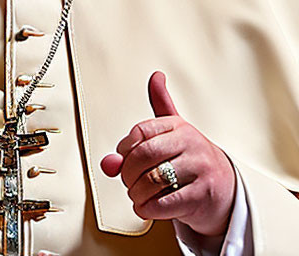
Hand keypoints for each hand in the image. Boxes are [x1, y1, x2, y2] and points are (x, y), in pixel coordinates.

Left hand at [99, 71, 236, 235]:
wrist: (228, 190)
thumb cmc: (191, 163)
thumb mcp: (171, 139)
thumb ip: (139, 140)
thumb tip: (107, 161)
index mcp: (179, 127)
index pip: (141, 130)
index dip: (124, 147)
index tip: (122, 159)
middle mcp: (192, 144)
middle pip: (144, 154)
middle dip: (127, 172)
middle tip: (128, 181)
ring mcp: (200, 169)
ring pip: (151, 180)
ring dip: (136, 192)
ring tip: (137, 195)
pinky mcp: (203, 196)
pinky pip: (164, 203)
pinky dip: (147, 208)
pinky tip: (146, 208)